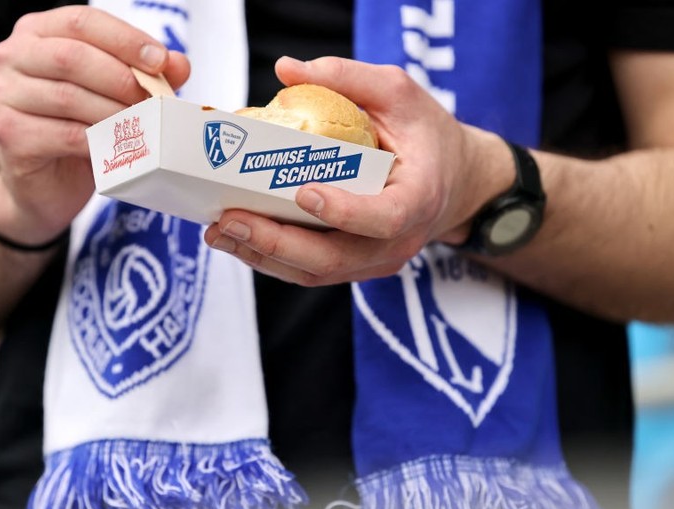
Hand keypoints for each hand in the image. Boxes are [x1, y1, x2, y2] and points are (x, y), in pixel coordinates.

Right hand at [0, 5, 190, 243]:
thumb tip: (178, 63)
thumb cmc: (76, 133)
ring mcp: (2, 96)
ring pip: (70, 96)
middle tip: (155, 101)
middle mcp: (9, 58)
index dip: (124, 39)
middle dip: (122, 78)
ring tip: (144, 126)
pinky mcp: (9, 135)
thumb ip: (143, 74)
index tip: (160, 61)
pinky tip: (119, 147)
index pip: (81, 21)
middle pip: (73, 56)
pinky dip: (100, 141)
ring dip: (115, 112)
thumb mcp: (111, 97)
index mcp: (35, 34)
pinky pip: (66, 134)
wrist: (43, 188)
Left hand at [204, 56, 511, 284]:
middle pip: (334, 258)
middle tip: (230, 219)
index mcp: (418, 199)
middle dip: (276, 241)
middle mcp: (397, 242)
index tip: (303, 192)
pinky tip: (238, 239)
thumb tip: (286, 70)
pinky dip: (271, 258)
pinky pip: (310, 272)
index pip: (384, 217)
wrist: (453, 182)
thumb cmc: (428, 136)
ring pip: (315, 272)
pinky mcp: (354, 266)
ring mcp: (374, 261)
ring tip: (220, 231)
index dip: (344, 212)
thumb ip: (349, 78)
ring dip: (263, 255)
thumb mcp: (400, 94)